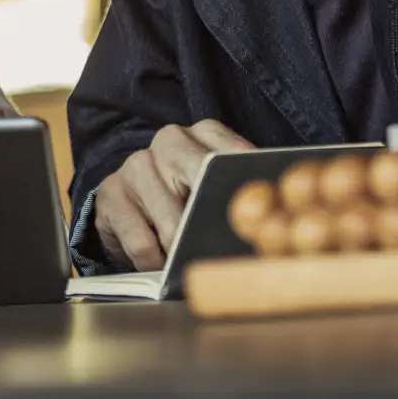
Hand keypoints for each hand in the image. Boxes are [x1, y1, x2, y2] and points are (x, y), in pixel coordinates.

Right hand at [94, 120, 252, 271]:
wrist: (132, 201)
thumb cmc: (188, 198)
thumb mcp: (219, 188)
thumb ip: (247, 193)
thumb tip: (286, 218)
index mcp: (205, 133)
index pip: (235, 159)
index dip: (249, 194)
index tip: (262, 224)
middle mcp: (170, 141)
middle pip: (202, 184)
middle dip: (212, 226)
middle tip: (225, 254)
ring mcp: (137, 165)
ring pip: (172, 223)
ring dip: (183, 253)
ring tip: (191, 264)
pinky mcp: (111, 193)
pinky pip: (142, 243)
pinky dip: (155, 263)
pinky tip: (160, 263)